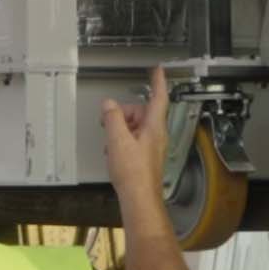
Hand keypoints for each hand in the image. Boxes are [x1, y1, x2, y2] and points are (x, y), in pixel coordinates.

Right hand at [98, 66, 171, 206]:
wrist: (139, 198)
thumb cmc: (134, 174)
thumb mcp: (118, 140)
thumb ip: (112, 118)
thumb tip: (109, 105)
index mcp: (154, 127)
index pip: (159, 98)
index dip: (158, 82)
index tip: (158, 70)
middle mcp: (157, 136)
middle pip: (142, 112)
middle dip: (125, 113)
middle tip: (110, 118)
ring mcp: (152, 147)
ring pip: (136, 127)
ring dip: (121, 129)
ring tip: (111, 140)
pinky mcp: (145, 157)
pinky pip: (133, 140)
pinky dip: (122, 141)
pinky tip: (113, 152)